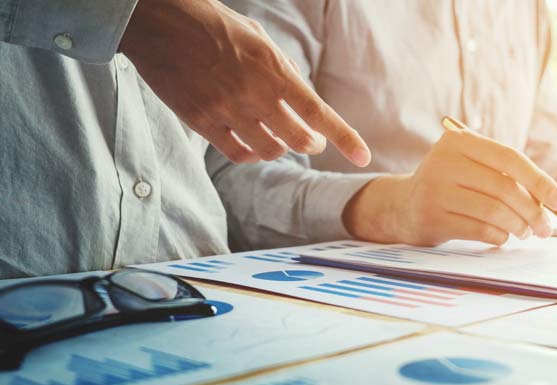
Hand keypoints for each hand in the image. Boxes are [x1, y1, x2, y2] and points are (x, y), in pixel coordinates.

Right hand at [120, 0, 369, 165]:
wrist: (161, 23)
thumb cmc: (214, 24)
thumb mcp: (259, 38)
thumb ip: (282, 70)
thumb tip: (300, 99)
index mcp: (275, 70)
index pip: (319, 114)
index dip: (346, 139)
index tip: (364, 156)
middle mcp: (256, 95)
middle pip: (299, 141)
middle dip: (312, 145)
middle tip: (311, 142)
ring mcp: (228, 111)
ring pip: (270, 151)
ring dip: (281, 149)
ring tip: (279, 140)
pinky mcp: (202, 122)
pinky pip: (238, 154)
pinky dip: (253, 155)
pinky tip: (254, 147)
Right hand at [343, 128, 556, 245]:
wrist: (404, 205)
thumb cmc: (452, 184)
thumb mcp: (472, 166)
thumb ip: (505, 175)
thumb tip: (551, 201)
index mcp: (459, 141)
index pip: (510, 158)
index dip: (540, 181)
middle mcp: (445, 161)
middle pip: (504, 187)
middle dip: (533, 211)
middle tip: (546, 228)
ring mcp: (436, 189)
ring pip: (493, 210)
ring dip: (518, 226)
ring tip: (526, 233)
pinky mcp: (432, 217)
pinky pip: (479, 229)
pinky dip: (498, 235)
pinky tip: (503, 236)